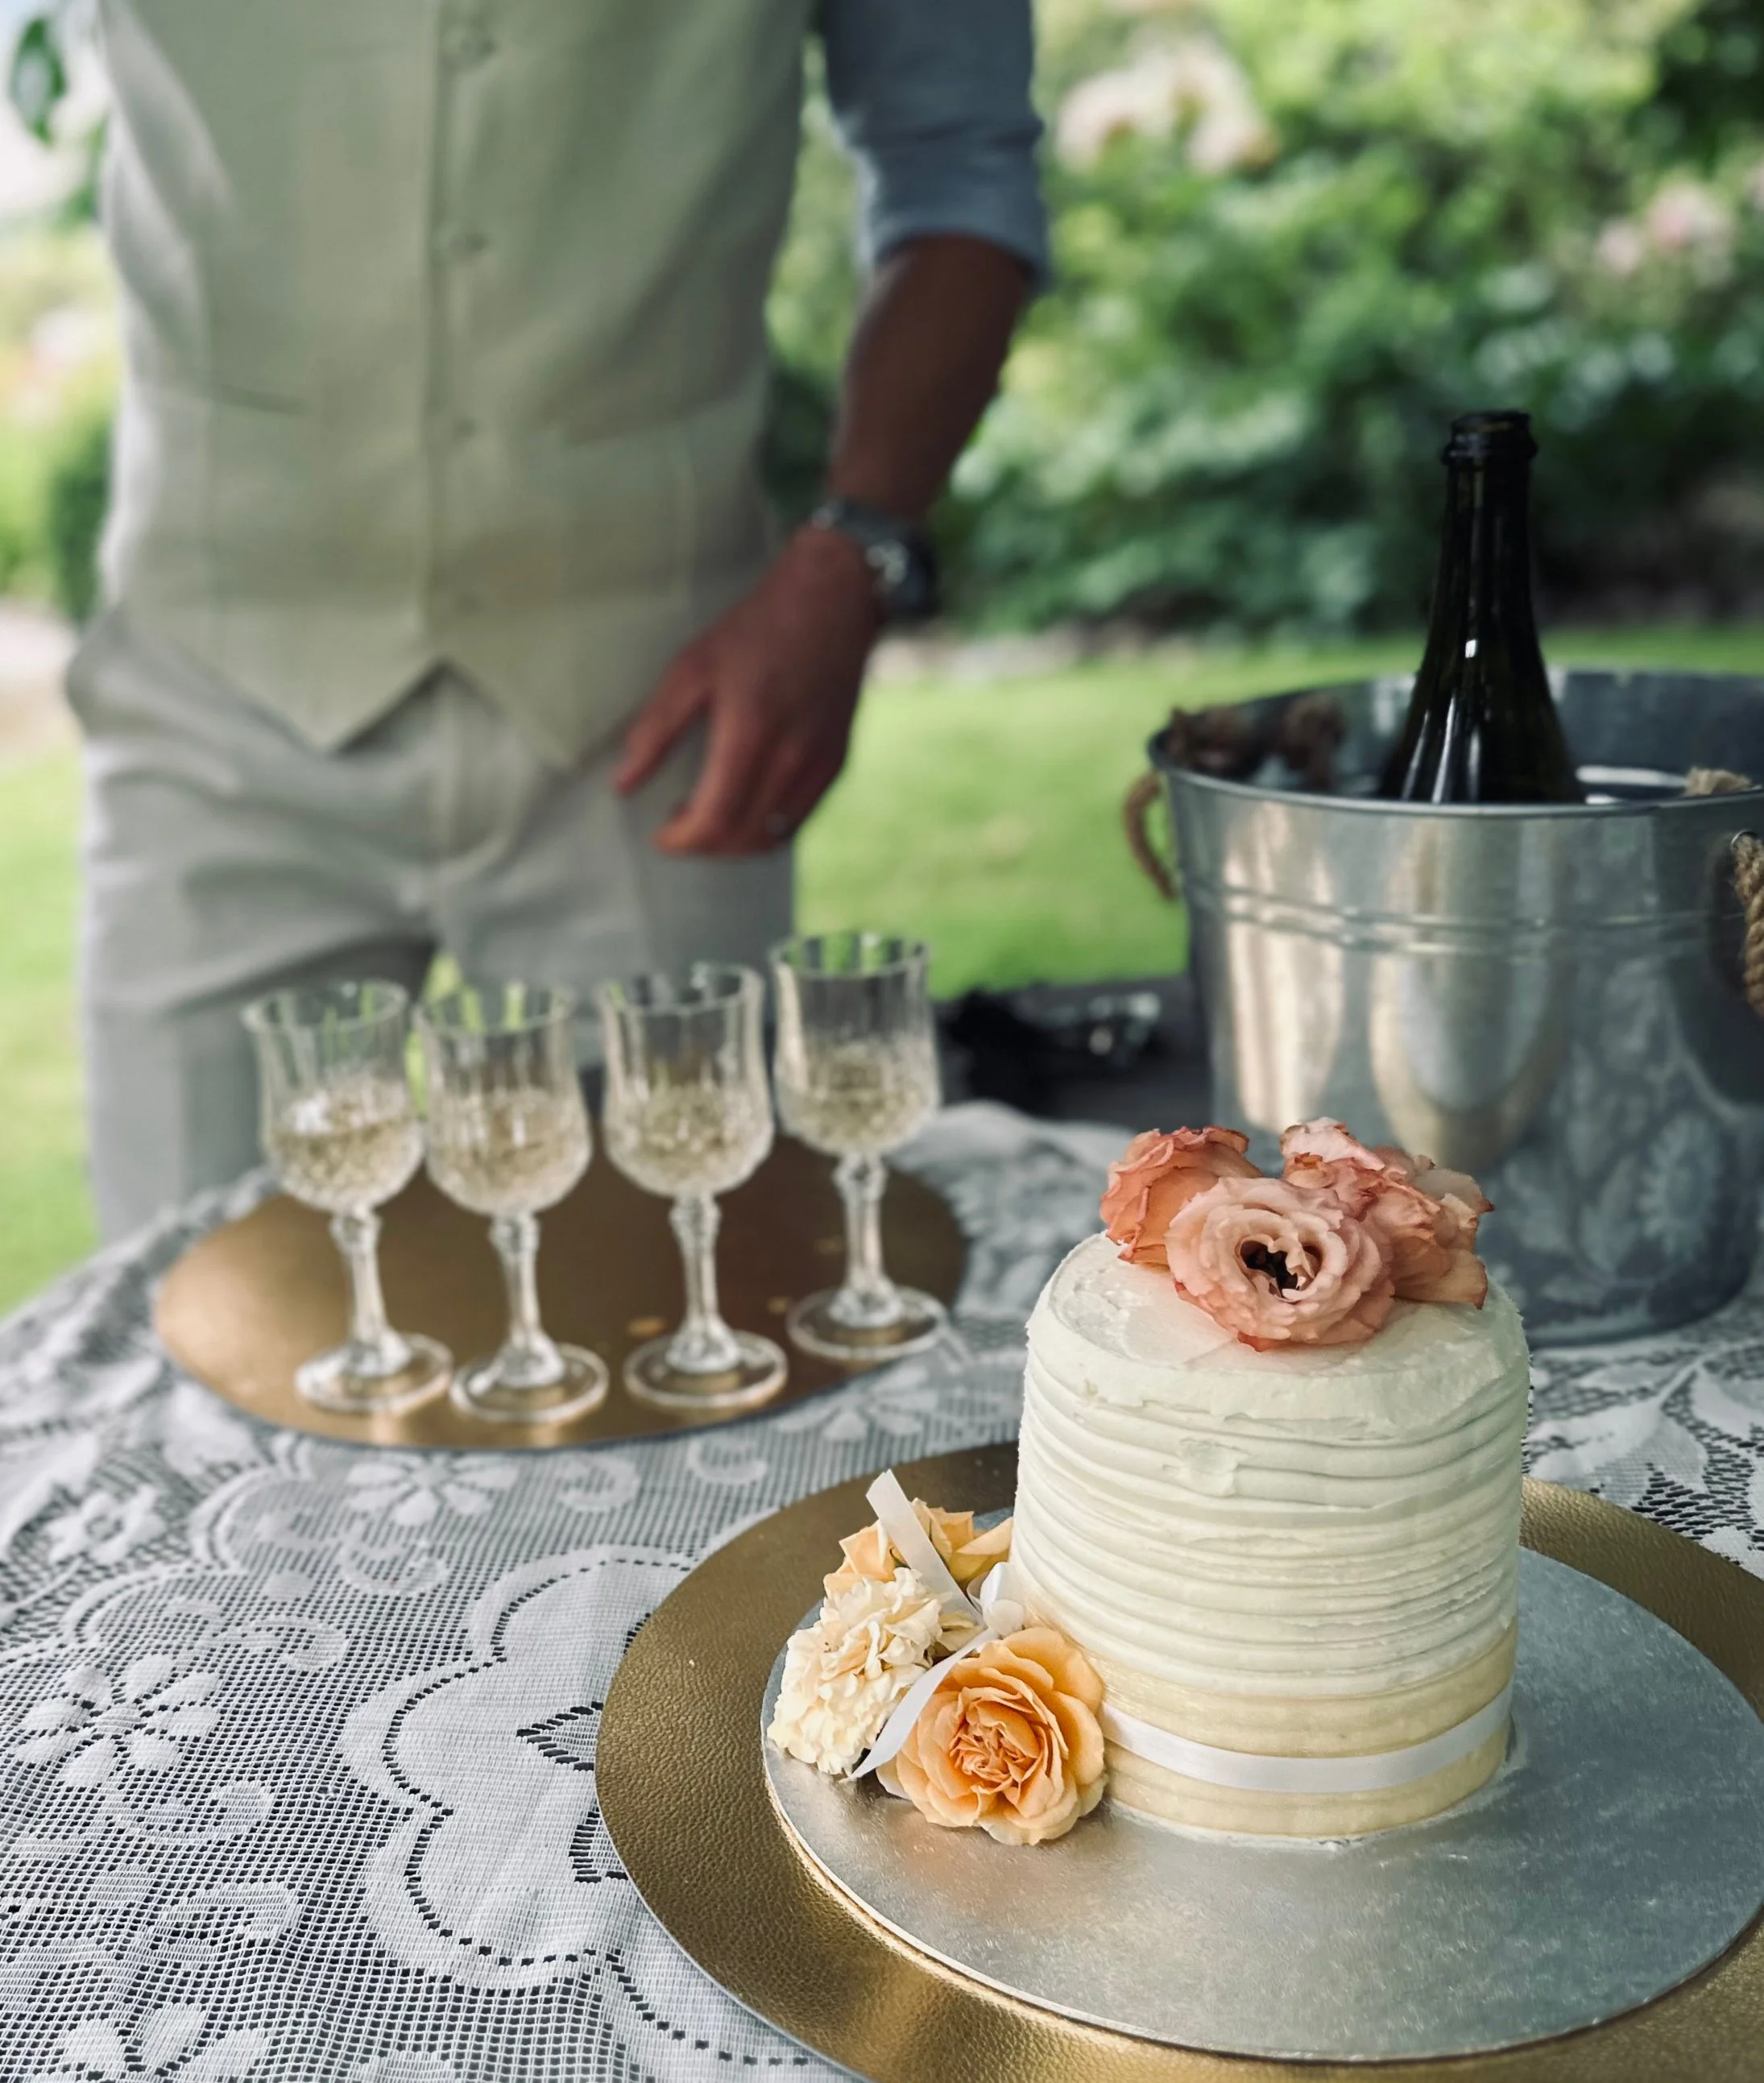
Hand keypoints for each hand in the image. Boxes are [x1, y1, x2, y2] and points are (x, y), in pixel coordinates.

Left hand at [615, 527, 881, 854]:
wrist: (832, 600)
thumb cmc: (755, 628)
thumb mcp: (692, 668)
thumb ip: (655, 730)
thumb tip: (623, 785)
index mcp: (750, 733)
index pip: (713, 820)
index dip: (681, 840)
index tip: (658, 835)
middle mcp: (791, 758)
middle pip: (740, 837)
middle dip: (702, 846)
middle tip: (677, 828)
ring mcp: (820, 765)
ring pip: (771, 837)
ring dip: (733, 844)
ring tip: (707, 819)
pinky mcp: (837, 763)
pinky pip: (797, 820)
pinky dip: (764, 829)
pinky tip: (743, 805)